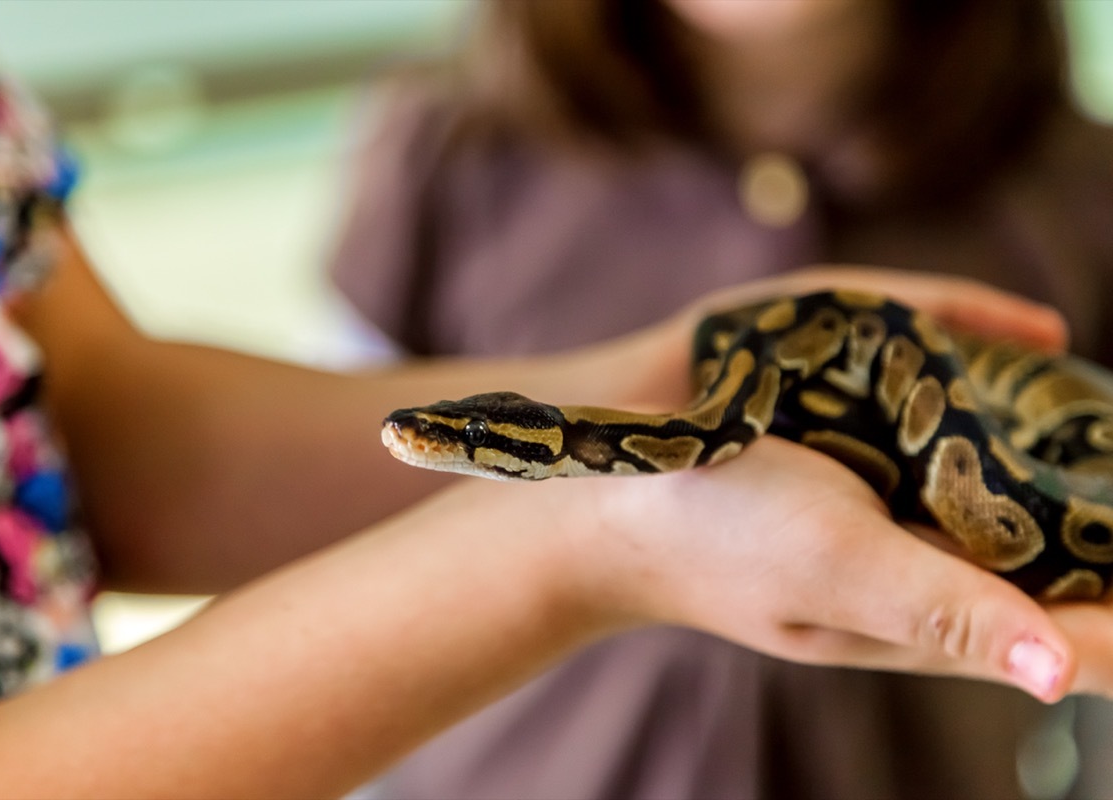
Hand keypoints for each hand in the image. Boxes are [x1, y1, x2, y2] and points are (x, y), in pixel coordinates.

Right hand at [557, 436, 1076, 701]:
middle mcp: (910, 579)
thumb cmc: (710, 526)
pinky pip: (943, 469)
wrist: (598, 498)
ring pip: (1005, 525)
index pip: (1069, 635)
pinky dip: (993, 440)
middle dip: (1111, 548)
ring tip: (1103, 445)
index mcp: (917, 615)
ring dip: (1065, 499)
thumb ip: (946, 609)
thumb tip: (1061, 675)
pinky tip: (1022, 385)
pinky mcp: (844, 492)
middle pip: (1052, 577)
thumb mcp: (835, 561)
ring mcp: (877, 536)